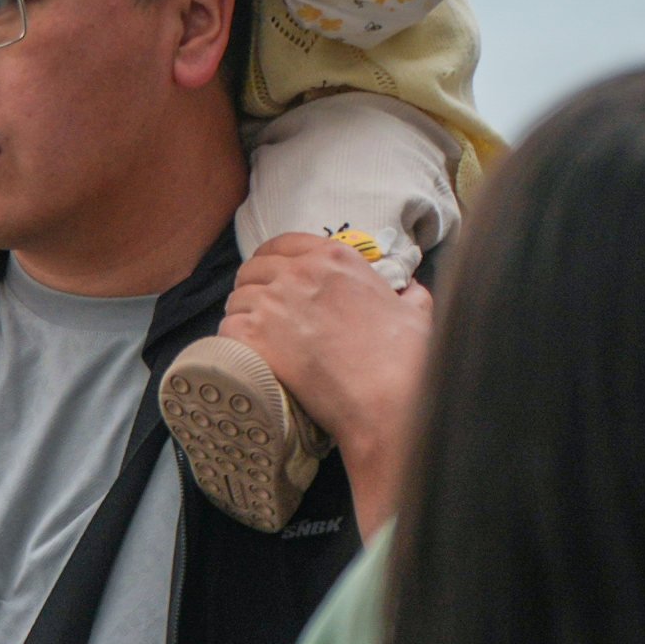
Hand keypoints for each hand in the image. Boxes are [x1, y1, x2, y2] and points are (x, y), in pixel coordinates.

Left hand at [222, 232, 432, 533]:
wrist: (387, 399)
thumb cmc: (406, 360)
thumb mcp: (417, 313)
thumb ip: (410, 295)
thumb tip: (411, 292)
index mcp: (336, 258)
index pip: (284, 244)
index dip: (273, 261)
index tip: (272, 278)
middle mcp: (300, 272)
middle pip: (254, 269)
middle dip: (254, 288)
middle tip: (260, 314)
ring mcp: (275, 302)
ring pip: (237, 299)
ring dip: (241, 316)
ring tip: (252, 340)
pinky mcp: (257, 336)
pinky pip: (227, 329)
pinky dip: (231, 342)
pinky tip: (244, 356)